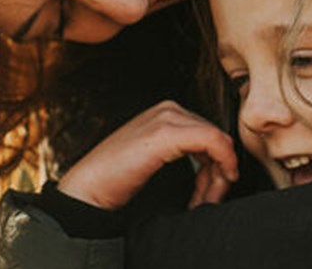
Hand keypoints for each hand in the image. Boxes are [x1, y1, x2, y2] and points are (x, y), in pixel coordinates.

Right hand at [56, 101, 238, 210]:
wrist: (88, 190)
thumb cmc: (118, 181)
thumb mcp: (158, 162)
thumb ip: (185, 156)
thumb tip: (219, 171)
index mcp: (166, 114)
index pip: (209, 135)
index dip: (218, 167)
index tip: (210, 196)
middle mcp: (168, 109)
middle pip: (216, 137)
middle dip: (219, 173)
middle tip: (208, 202)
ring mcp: (166, 117)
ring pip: (218, 141)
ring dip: (218, 176)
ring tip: (203, 203)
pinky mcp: (165, 133)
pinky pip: (213, 141)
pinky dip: (222, 164)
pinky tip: (211, 189)